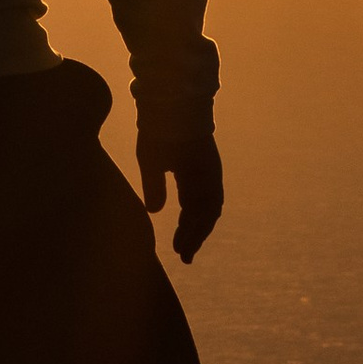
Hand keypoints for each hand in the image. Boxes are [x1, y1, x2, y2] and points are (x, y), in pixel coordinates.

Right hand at [140, 117, 224, 263]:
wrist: (169, 105)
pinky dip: (201, 221)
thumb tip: (155, 212)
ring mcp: (210, 175)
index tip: (177, 249)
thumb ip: (155, 187)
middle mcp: (204, 178)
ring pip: (208, 212)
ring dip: (197, 233)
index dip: (185, 230)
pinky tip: (191, 235)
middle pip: (203, 215)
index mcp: (189, 175)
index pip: (191, 210)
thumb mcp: (152, 164)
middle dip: (193, 237)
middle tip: (184, 258)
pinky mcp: (211, 172)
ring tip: (185, 252)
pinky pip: (210, 202)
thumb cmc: (158, 130)